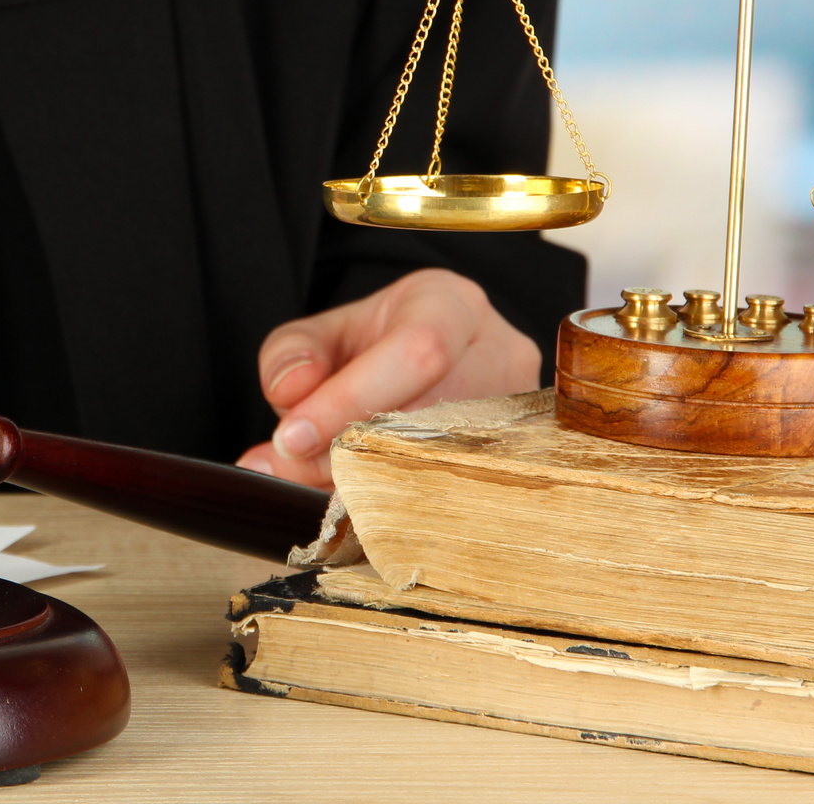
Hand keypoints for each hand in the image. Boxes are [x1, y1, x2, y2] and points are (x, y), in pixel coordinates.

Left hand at [235, 269, 539, 487]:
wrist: (421, 366)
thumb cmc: (372, 349)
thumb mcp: (322, 335)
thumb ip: (291, 355)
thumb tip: (291, 395)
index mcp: (453, 305)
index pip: (416, 353)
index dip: (351, 401)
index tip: (291, 438)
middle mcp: (502, 354)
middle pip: (429, 421)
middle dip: (350, 456)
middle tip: (296, 470)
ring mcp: (523, 414)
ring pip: (444, 470)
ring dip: (370, 489)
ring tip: (321, 485)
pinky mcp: (523, 463)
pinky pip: (460, 499)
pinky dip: (398, 509)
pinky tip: (362, 505)